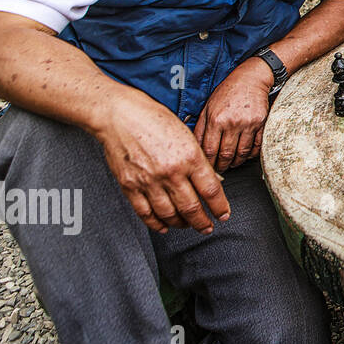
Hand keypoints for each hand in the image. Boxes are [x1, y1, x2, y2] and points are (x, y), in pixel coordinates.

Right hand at [97, 92, 230, 234]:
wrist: (120, 115)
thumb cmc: (154, 119)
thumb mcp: (186, 135)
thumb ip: (198, 160)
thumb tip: (211, 181)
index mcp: (189, 157)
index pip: (211, 191)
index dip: (220, 207)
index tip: (223, 215)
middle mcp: (171, 172)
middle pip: (191, 208)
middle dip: (203, 223)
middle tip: (208, 227)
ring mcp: (149, 181)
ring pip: (170, 214)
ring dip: (181, 224)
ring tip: (188, 226)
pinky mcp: (130, 186)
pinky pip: (145, 213)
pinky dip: (156, 223)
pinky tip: (163, 226)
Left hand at [194, 58, 273, 172]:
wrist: (251, 79)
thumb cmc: (228, 92)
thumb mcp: (208, 106)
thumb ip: (200, 127)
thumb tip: (195, 146)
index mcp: (216, 119)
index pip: (210, 150)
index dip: (208, 163)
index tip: (208, 169)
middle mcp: (232, 123)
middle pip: (226, 155)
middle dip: (222, 166)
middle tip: (220, 169)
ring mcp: (248, 124)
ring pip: (241, 154)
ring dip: (236, 163)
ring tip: (232, 164)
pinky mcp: (261, 124)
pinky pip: (256, 147)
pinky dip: (250, 155)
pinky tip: (245, 155)